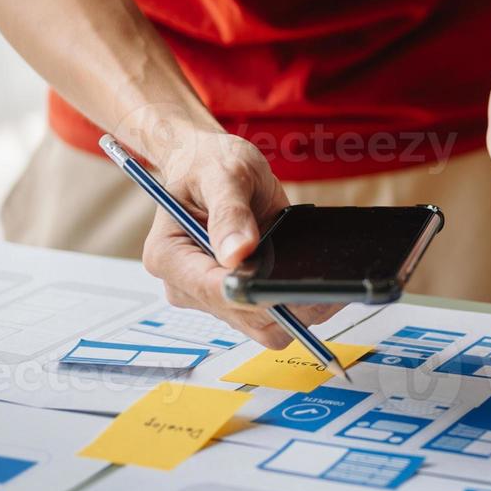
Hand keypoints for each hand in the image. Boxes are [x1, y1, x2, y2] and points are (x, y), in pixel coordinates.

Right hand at [138, 132, 335, 348]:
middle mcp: (187, 285)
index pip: (209, 289)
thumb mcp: (223, 175)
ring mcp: (214, 296)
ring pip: (261, 326)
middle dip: (280, 303)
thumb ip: (229, 212)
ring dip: (294, 309)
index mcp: (169, 255)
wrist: (217, 168)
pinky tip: (314, 283)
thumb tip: (238, 253)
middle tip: (320, 281)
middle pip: (240, 315)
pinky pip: (272, 317)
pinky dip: (297, 305)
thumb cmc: (211, 164)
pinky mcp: (239, 299)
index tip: (282, 286)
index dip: (248, 293)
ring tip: (321, 279)